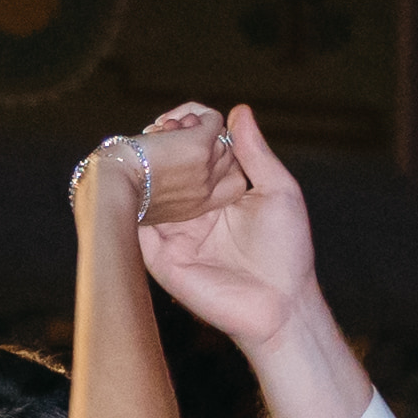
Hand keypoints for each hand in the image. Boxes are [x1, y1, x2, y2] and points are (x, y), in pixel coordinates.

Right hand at [121, 100, 328, 352]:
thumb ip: (255, 153)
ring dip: (144, 164)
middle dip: (163, 141)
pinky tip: (133, 173)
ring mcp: (173, 232)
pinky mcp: (159, 256)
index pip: (194, 151)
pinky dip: (130, 198)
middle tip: (165, 125)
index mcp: (219, 191)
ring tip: (147, 140)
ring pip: (147, 190)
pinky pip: (136, 223)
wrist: (280, 306)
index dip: (189, 129)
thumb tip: (237, 111)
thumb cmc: (287, 252)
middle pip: (167, 165)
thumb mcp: (278, 191)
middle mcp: (192, 209)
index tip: (190, 115)